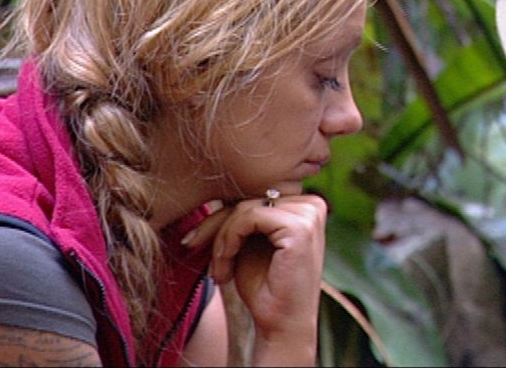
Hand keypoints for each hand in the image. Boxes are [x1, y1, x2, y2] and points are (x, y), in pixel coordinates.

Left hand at [183, 194, 327, 364]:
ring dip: (221, 238)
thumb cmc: (264, 286)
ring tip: (217, 269)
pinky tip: (224, 266)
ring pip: (245, 206)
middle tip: (193, 247)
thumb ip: (241, 214)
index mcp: (304, 204)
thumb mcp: (248, 241)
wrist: (280, 324)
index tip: (194, 239)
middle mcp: (312, 203)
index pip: (255, 193)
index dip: (222, 215)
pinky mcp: (301, 226)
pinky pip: (249, 216)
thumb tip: (213, 182)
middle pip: (249, 196)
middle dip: (216, 225)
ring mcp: (310, 213)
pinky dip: (228, 240)